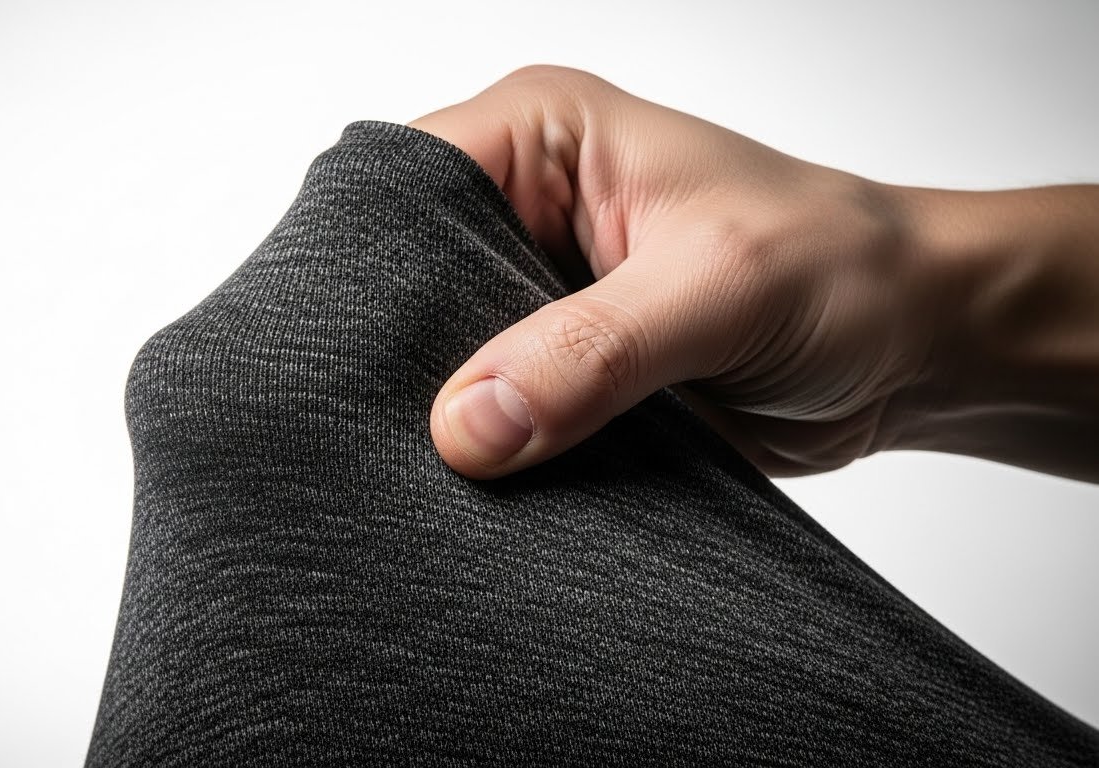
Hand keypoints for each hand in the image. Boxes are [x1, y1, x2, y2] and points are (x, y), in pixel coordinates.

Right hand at [413, 65, 1098, 481]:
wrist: (914, 346)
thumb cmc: (844, 266)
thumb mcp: (720, 287)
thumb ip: (592, 351)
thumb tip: (470, 424)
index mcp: (544, 137)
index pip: (405, 185)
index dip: (370, 267)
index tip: (359, 357)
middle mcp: (525, 210)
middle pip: (407, 282)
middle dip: (405, 358)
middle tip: (396, 434)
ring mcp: (535, 298)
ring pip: (441, 362)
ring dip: (449, 418)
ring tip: (442, 472)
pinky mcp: (558, 375)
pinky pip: (493, 421)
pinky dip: (490, 458)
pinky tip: (483, 491)